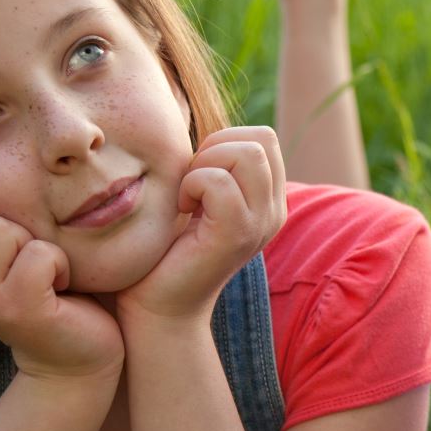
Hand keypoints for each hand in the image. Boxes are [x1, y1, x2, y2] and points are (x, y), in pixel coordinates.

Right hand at [0, 196, 122, 379]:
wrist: (71, 353)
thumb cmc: (35, 291)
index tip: (0, 251)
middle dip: (3, 224)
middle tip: (22, 260)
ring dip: (32, 244)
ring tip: (39, 273)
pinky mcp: (18, 308)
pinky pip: (37, 252)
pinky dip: (58, 263)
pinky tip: (58, 287)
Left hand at [115, 126, 287, 323]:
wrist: (157, 306)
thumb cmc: (165, 250)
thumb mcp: (197, 197)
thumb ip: (212, 166)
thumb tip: (202, 124)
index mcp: (269, 201)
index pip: (263, 137)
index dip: (223, 142)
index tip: (196, 177)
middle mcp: (274, 212)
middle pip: (261, 139)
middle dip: (215, 148)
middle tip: (190, 185)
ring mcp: (261, 224)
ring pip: (246, 154)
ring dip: (204, 166)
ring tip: (187, 198)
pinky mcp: (238, 235)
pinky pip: (220, 182)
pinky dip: (192, 185)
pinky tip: (182, 211)